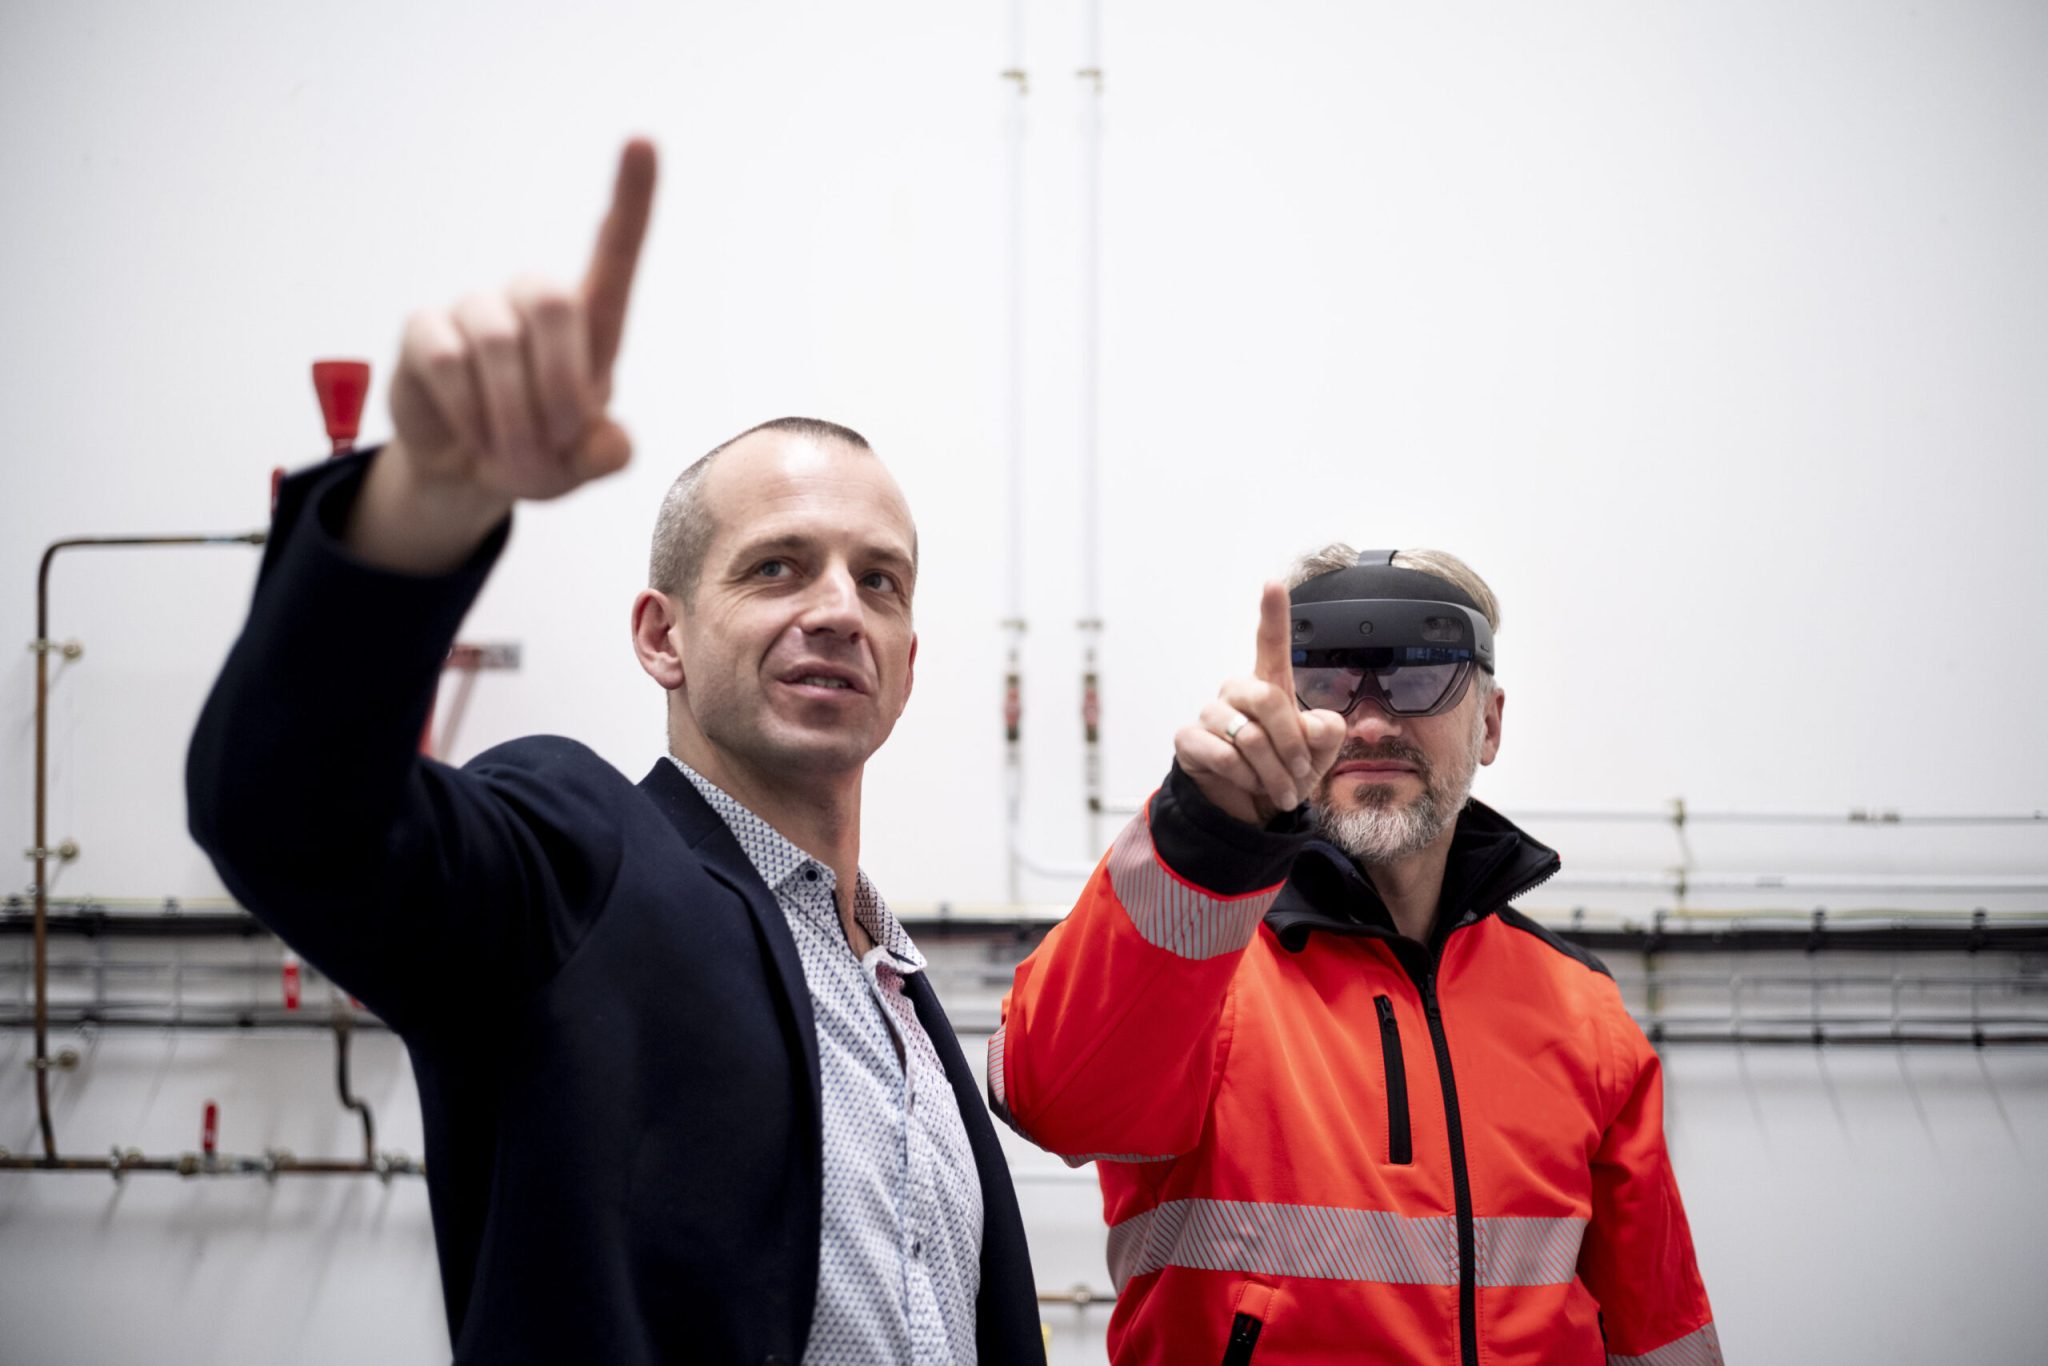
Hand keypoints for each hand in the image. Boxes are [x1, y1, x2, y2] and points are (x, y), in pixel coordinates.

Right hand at [348, 139, 657, 571]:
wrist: (468, 471)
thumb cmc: (540, 454)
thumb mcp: (582, 466)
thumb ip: (605, 455)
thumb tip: (606, 444)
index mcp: (590, 323)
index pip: (615, 251)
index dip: (631, 198)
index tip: (642, 141)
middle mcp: (531, 302)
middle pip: (553, 302)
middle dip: (557, 387)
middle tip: (553, 445)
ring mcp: (476, 310)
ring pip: (496, 343)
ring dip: (510, 416)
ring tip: (509, 456)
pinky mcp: (425, 329)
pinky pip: (448, 361)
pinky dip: (466, 414)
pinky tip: (469, 435)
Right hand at [1173, 582, 1346, 825]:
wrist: (1250, 810)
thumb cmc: (1284, 772)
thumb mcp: (1318, 756)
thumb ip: (1327, 734)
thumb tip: (1317, 724)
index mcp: (1269, 686)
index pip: (1270, 644)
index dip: (1272, 613)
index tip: (1273, 584)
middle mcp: (1237, 692)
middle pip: (1268, 697)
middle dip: (1291, 743)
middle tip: (1299, 772)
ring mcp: (1210, 714)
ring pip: (1248, 737)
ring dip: (1272, 772)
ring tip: (1280, 790)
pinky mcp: (1189, 738)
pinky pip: (1224, 755)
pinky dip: (1246, 778)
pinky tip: (1249, 785)